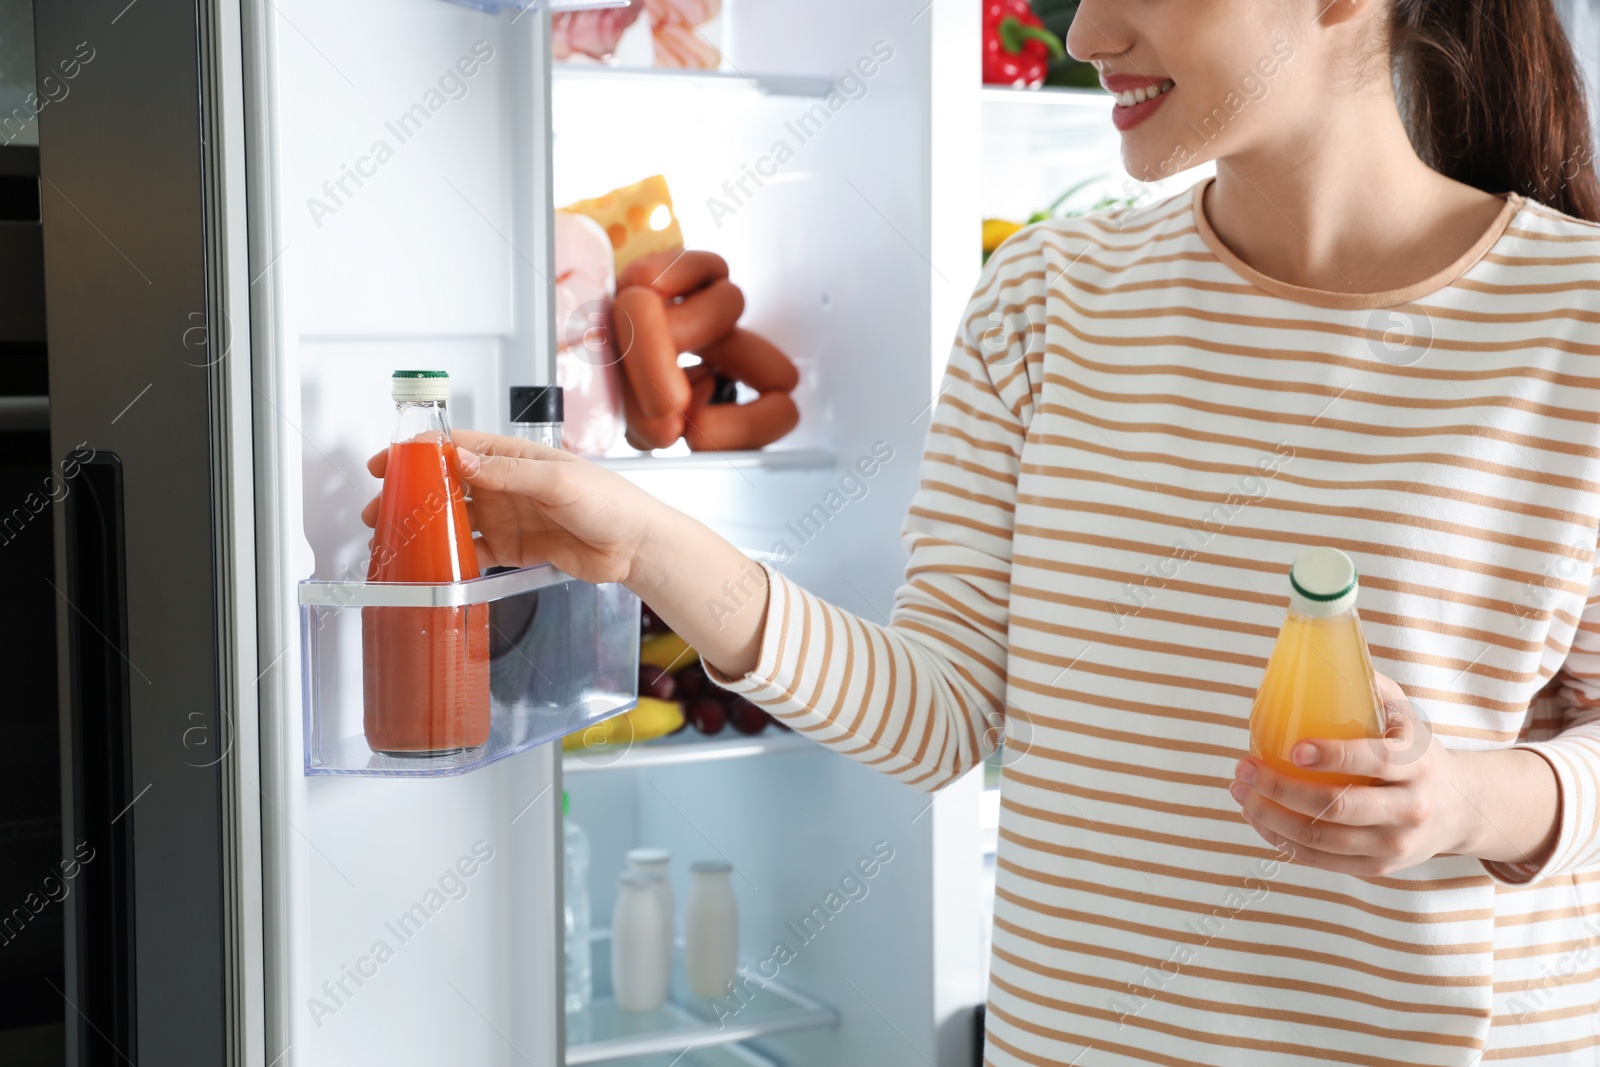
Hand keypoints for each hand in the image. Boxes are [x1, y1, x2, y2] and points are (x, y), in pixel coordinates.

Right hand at [360, 430, 667, 586]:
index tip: (388, 462)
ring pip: (453, 520)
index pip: (455, 448)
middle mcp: (505, 485)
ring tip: (395, 540)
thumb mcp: (558, 481)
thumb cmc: (611, 502)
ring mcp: (506, 517)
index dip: (418, 453)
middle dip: (410, 495)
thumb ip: (508, 474)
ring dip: (424, 528)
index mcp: (514, 457)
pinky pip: (472, 551)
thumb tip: (462, 462)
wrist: (636, 546)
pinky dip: (449, 557)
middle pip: (445, 486)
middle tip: (380, 509)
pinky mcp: (513, 548)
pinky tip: (429, 564)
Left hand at [1230, 673, 1477, 875]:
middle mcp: (1410, 809)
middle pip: (1338, 807)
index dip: (1332, 756)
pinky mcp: (1378, 867)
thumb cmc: (1417, 752)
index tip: (1292, 748)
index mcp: (1417, 764)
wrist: (1463, 807)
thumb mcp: (1406, 716)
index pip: (1374, 762)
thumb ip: (1370, 687)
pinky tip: (1256, 816)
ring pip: (1320, 840)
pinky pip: (1319, 860)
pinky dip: (1280, 840)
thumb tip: (1317, 656)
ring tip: (1240, 791)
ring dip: (1269, 816)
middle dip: (1280, 788)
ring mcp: (1394, 844)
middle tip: (1243, 768)